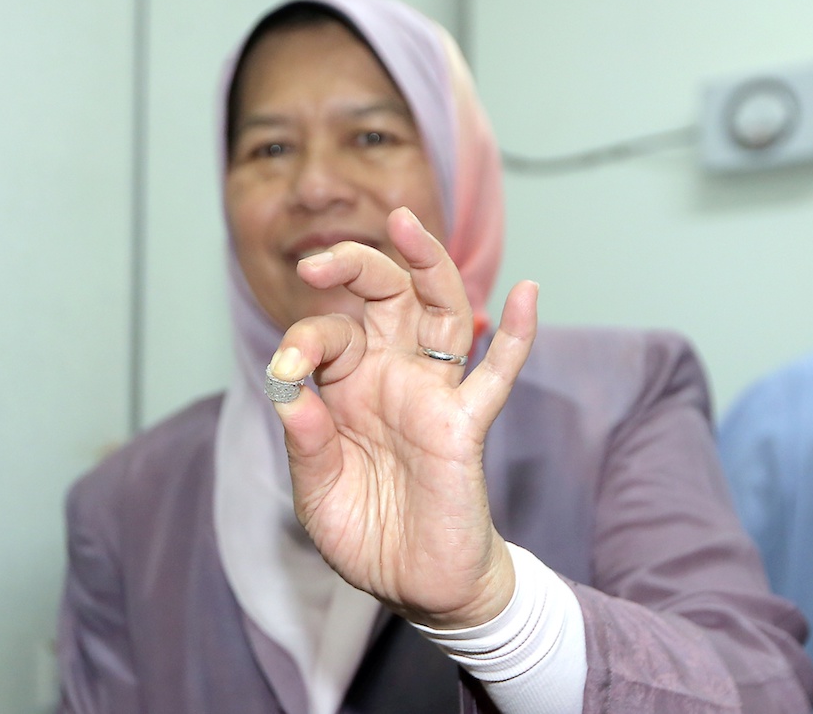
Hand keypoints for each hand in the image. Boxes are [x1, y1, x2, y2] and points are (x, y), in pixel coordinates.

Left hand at [267, 207, 538, 628]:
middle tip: (323, 260)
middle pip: (386, 297)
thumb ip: (305, 441)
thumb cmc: (367, 535)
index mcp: (348, 387)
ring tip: (407, 227)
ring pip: (439, 313)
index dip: (302, 341)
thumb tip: (286, 387)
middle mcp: (391, 377)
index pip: (328, 334)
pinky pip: (497, 375)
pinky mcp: (467, 425)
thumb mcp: (317, 495)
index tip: (285, 373)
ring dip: (427, 267)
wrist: (417, 586)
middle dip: (358, 266)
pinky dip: (516, 336)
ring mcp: (432, 396)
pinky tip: (527, 293)